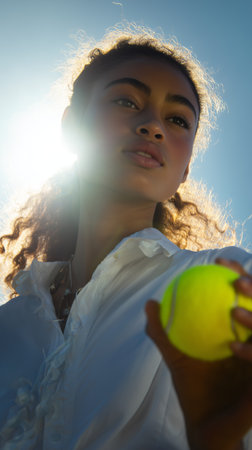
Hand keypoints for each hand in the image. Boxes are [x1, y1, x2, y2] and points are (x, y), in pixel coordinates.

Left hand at [145, 259, 251, 449]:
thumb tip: (150, 303)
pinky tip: (235, 349)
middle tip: (235, 280)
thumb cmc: (195, 389)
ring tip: (235, 313)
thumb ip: (164, 333)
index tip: (219, 261)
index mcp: (241, 332)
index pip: (244, 296)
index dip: (238, 274)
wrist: (207, 428)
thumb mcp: (177, 357)